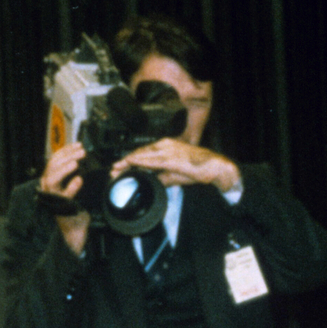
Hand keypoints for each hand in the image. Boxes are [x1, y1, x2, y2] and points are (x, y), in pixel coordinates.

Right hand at [39, 142, 91, 253]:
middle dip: (67, 156)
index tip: (78, 145)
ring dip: (65, 168)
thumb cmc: (76, 206)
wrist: (75, 228)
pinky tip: (79, 179)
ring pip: (52, 178)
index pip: (54, 160)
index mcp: (51, 179)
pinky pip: (65, 195)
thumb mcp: (74, 186)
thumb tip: (83, 156)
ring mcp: (53, 197)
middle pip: (52, 166)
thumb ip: (74, 173)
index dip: (65, 150)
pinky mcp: (61, 207)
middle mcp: (48, 187)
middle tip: (82, 152)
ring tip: (77, 163)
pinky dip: (71, 186)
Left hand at [115, 139, 241, 193]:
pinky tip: (129, 163)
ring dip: (127, 162)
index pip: (144, 153)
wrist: (212, 166)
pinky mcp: (169, 157)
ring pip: (141, 154)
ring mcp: (166, 149)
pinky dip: (137, 161)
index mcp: (166, 146)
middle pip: (139, 152)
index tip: (121, 168)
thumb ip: (162, 177)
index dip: (131, 160)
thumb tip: (152, 182)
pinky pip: (150, 159)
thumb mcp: (175, 174)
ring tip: (117, 168)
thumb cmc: (198, 169)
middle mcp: (164, 145)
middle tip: (113, 169)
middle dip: (125, 161)